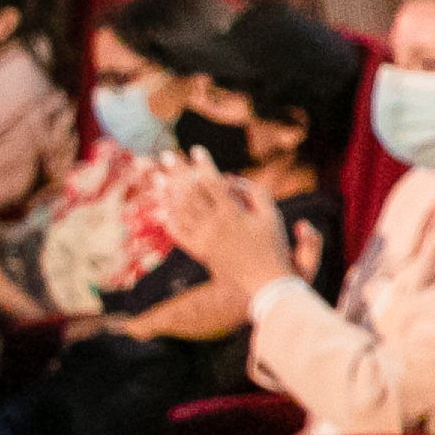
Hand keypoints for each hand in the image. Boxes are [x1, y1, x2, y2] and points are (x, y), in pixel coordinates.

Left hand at [153, 154, 293, 295]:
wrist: (267, 284)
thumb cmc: (276, 249)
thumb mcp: (274, 217)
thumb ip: (256, 193)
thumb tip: (233, 180)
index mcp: (233, 215)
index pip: (212, 184)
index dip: (204, 166)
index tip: (197, 150)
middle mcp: (213, 226)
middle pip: (190, 193)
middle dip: (178, 172)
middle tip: (167, 155)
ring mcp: (204, 240)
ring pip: (180, 211)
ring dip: (168, 191)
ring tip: (158, 176)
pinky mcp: (200, 252)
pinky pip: (178, 233)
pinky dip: (169, 218)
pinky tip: (162, 207)